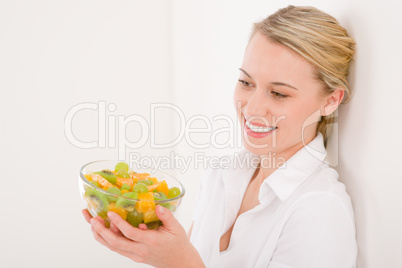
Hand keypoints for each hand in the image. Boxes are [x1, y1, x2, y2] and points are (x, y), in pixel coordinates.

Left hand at [83, 206, 204, 267]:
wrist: (179, 262)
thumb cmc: (178, 243)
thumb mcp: (176, 227)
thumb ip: (166, 216)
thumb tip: (158, 206)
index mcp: (151, 241)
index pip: (130, 233)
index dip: (119, 224)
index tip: (110, 213)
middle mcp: (140, 250)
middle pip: (116, 243)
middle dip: (101, 231)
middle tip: (92, 219)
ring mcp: (135, 255)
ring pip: (113, 248)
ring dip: (100, 236)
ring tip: (92, 223)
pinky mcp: (134, 256)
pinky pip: (117, 249)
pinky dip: (107, 240)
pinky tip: (102, 231)